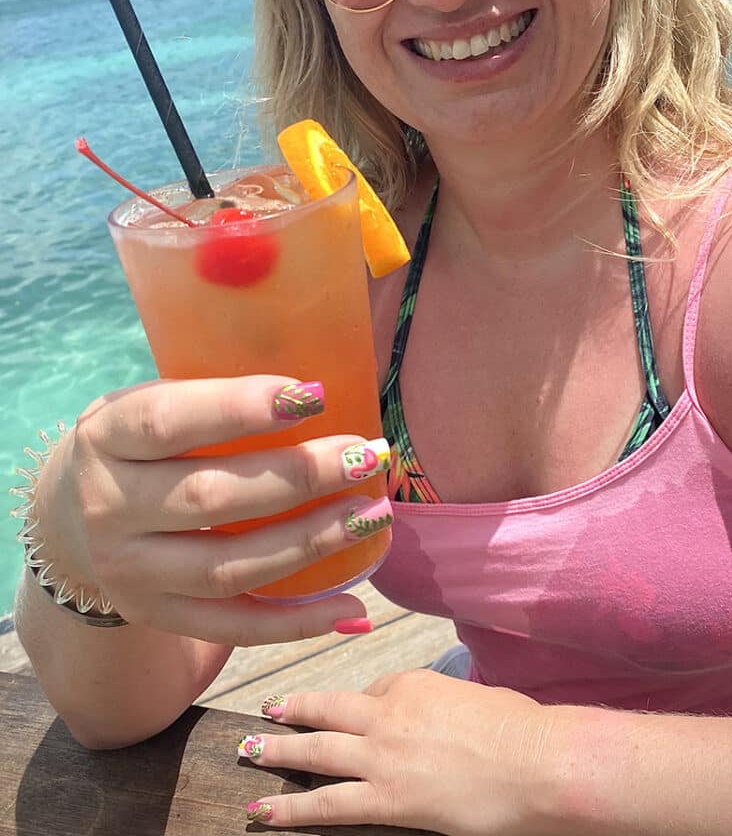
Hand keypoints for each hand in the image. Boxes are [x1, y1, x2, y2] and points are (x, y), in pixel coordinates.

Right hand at [34, 375, 389, 643]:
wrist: (70, 516)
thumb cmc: (144, 442)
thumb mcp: (155, 400)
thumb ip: (217, 396)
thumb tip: (325, 393)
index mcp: (107, 436)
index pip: (169, 422)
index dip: (241, 408)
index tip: (314, 394)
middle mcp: (108, 507)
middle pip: (211, 499)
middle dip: (300, 477)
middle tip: (367, 455)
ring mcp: (130, 572)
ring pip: (228, 568)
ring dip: (311, 544)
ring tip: (372, 515)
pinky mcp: (157, 616)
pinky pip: (233, 628)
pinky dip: (297, 623)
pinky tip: (353, 606)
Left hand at [236, 669, 551, 833]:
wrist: (536, 761)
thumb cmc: (519, 730)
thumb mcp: (475, 697)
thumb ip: (441, 702)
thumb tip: (434, 716)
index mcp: (413, 683)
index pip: (374, 690)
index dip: (363, 707)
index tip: (354, 716)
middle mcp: (389, 713)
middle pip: (328, 708)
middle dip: (294, 711)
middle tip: (267, 714)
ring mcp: (383, 755)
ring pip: (316, 750)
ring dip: (277, 752)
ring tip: (248, 751)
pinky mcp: (387, 798)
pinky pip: (327, 804)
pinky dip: (289, 808)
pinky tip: (263, 810)